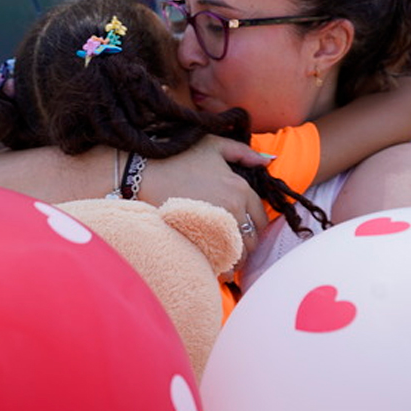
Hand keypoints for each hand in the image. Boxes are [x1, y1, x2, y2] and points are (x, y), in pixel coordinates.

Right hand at [140, 136, 270, 261]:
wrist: (144, 173)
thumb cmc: (178, 157)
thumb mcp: (213, 145)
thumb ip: (243, 152)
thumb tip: (266, 161)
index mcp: (240, 189)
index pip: (261, 218)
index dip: (256, 226)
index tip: (245, 229)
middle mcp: (233, 209)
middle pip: (252, 240)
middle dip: (246, 244)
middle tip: (235, 244)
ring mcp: (216, 226)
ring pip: (238, 254)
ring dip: (235, 257)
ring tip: (224, 255)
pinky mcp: (198, 239)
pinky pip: (219, 261)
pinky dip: (220, 265)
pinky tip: (214, 262)